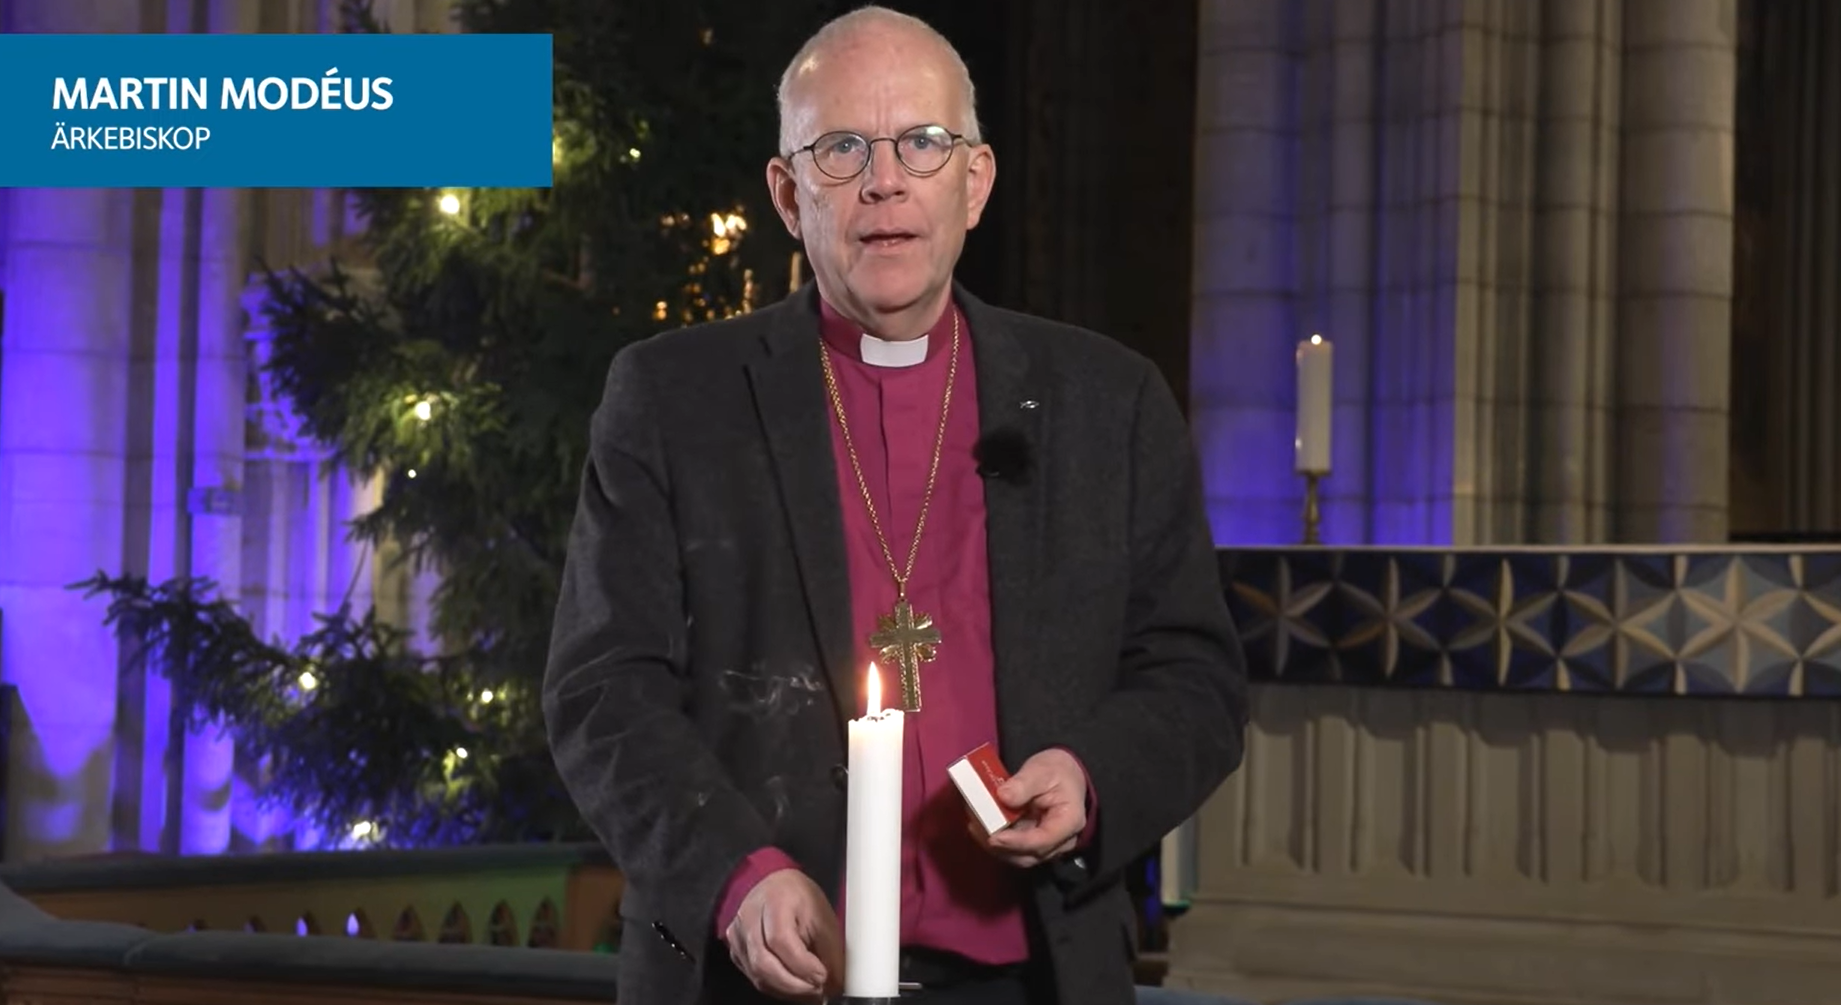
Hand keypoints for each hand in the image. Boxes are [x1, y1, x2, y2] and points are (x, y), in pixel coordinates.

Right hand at [722, 869, 843, 1002]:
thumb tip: (836, 984)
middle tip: (818, 990)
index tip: (822, 976)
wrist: (778, 888)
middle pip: (763, 963)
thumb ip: (831, 952)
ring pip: (757, 975)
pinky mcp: (735, 951)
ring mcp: (737, 935)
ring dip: (787, 990)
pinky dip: (776, 987)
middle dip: (794, 985)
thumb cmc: (801, 900)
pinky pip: (754, 978)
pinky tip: (794, 986)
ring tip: (810, 990)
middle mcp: (748, 916)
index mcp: (774, 899)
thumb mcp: (824, 918)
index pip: (780, 940)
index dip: (802, 964)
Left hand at [971, 747, 1087, 868]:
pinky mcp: (1032, 844)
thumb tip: (1003, 796)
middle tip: (976, 827)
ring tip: (974, 824)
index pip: (1043, 841)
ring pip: (1017, 856)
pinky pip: (1012, 849)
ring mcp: (1046, 846)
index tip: (993, 837)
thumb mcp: (1042, 770)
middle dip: (999, 846)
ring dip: (993, 845)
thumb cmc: (1057, 771)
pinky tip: (979, 825)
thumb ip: (1025, 783)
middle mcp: (1060, 841)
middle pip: (1028, 855)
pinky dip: (995, 840)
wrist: (1064, 775)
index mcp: (1069, 822)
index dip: (1017, 842)